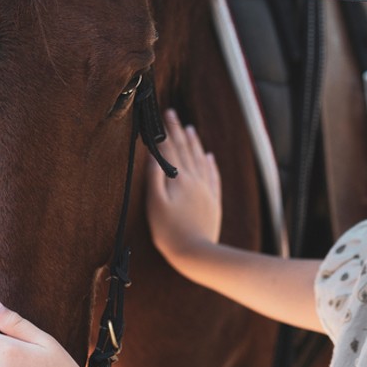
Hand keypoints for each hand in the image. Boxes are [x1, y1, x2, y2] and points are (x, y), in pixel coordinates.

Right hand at [146, 109, 221, 264]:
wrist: (196, 252)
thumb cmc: (168, 232)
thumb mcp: (154, 204)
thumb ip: (154, 177)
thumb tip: (153, 155)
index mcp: (179, 179)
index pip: (171, 149)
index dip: (166, 131)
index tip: (164, 114)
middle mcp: (195, 180)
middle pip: (186, 150)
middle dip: (179, 131)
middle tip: (173, 114)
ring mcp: (206, 190)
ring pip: (201, 159)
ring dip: (195, 143)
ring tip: (190, 129)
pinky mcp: (214, 201)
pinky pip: (213, 176)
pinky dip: (210, 164)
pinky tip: (209, 157)